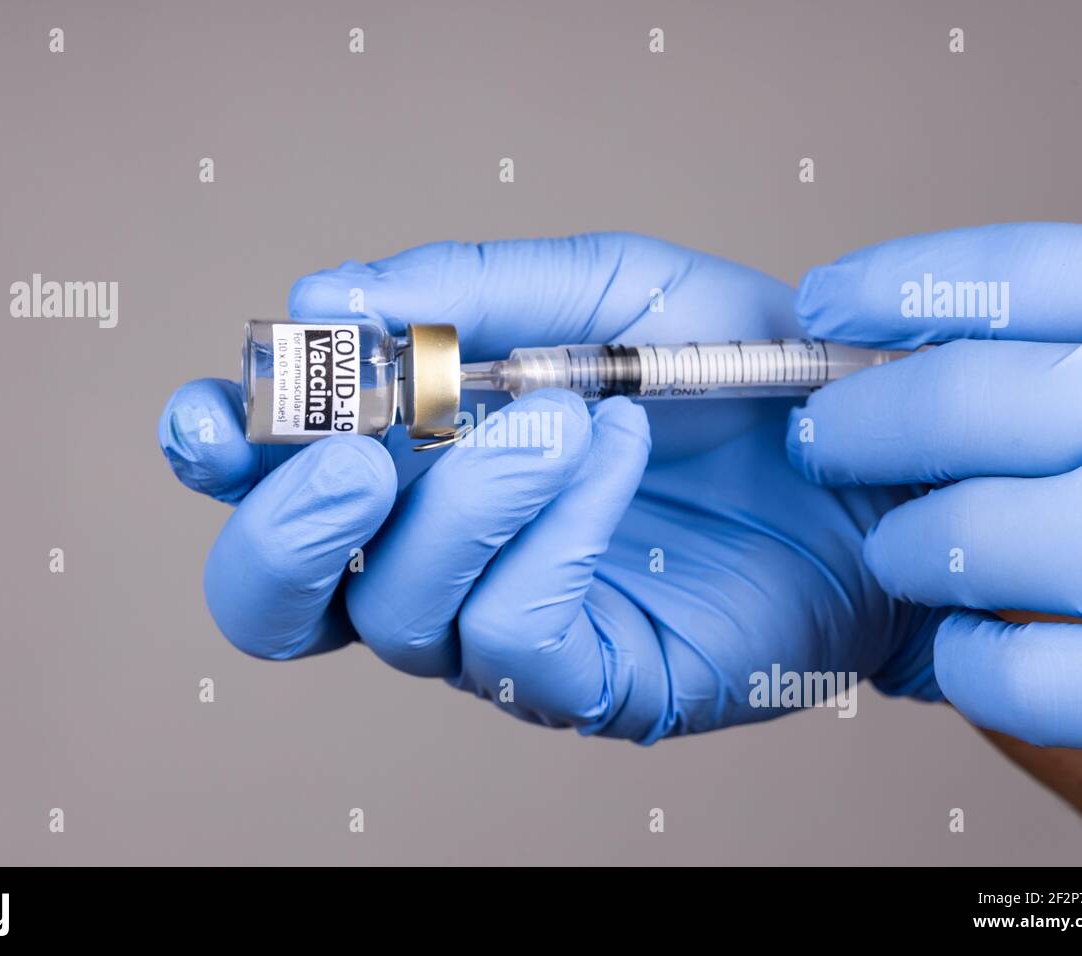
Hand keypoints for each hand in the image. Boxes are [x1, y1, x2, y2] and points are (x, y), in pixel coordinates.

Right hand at [159, 233, 938, 743]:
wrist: (864, 456)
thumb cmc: (726, 372)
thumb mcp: (603, 291)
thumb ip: (469, 292)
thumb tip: (329, 295)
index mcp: (408, 464)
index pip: (263, 486)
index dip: (217, 456)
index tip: (218, 409)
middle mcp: (429, 561)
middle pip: (277, 600)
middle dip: (288, 524)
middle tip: (353, 450)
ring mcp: (498, 632)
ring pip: (397, 614)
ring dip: (459, 501)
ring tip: (558, 416)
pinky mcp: (583, 685)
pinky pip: (510, 633)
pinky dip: (550, 533)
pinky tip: (608, 457)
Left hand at [787, 222, 1081, 753]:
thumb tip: (907, 368)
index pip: (1032, 273)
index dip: (905, 284)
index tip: (826, 302)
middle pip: (975, 402)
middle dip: (868, 426)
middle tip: (825, 443)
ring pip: (987, 536)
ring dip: (917, 550)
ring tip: (909, 555)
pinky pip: (1036, 674)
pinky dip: (979, 668)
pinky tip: (966, 649)